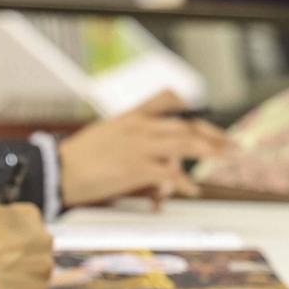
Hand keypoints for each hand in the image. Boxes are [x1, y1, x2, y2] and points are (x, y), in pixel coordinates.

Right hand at [0, 202, 52, 288]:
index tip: (3, 242)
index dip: (14, 234)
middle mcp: (43, 240)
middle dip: (23, 254)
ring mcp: (42, 268)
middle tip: (2, 262)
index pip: (30, 222)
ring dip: (23, 275)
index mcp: (28, 216)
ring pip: (37, 271)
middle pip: (38, 247)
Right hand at [57, 92, 230, 208]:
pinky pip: (170, 172)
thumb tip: (154, 164)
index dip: (186, 105)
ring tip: (226, 157)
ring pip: (185, 143)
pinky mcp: (137, 167)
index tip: (200, 113)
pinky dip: (184, 182)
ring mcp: (140, 146)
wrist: (58, 170)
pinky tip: (191, 189)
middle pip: (185, 126)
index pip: (164, 99)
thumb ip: (133, 145)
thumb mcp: (106, 139)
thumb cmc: (77, 159)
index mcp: (130, 117)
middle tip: (230, 144)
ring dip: (211, 151)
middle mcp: (139, 127)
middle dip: (213, 135)